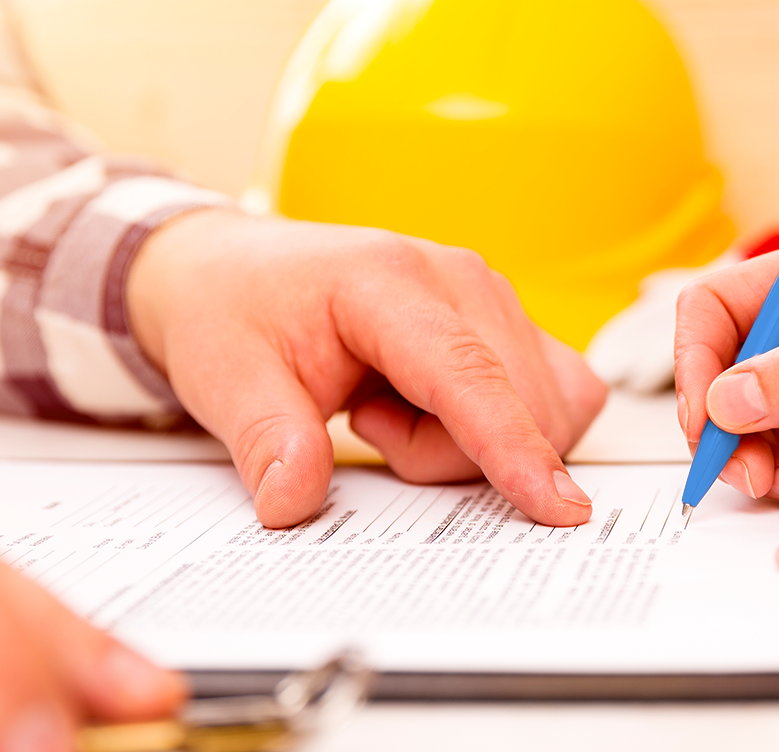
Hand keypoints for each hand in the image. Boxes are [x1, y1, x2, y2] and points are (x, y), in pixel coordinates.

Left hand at [127, 210, 606, 527]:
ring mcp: (489, 299)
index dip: (514, 444)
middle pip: (517, 404)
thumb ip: (265, 439)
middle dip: (447, 456)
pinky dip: (502, 431)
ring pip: (540, 409)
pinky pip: (551, 399)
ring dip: (471, 443)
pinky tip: (431, 413)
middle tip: (362, 426)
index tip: (554, 507)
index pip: (469, 371)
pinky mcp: (505, 327)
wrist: (233, 271)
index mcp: (388, 278)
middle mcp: (457, 278)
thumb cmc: (234, 309)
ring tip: (387, 412)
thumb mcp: (224, 375)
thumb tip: (292, 502)